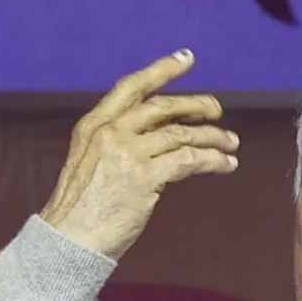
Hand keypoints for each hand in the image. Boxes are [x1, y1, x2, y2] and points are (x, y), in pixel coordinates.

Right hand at [40, 49, 239, 259]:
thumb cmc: (81, 210)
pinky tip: (226, 165)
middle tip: (218, 111)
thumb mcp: (91, 164)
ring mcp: (127, 154)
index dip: (161, 70)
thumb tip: (162, 134)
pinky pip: (189, 160)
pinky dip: (213, 160)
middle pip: (162, 107)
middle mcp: (110, 133)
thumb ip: (118, 144)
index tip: (186, 59)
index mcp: (93, 126)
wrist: (69, 241)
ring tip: (231, 144)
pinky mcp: (144, 178)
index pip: (132, 87)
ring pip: (181, 134)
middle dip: (196, 106)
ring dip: (212, 137)